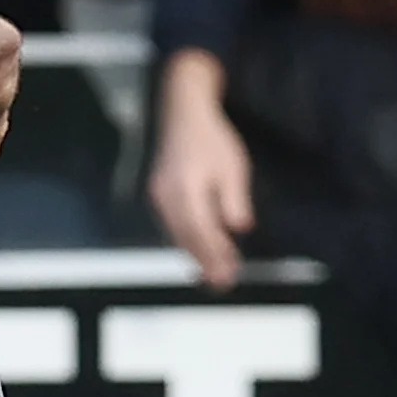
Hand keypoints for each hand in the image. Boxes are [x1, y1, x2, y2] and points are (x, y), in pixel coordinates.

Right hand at [148, 48, 251, 287]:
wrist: (182, 112)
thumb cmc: (211, 137)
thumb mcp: (233, 167)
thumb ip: (233, 200)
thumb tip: (238, 228)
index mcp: (186, 190)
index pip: (202, 231)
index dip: (216, 255)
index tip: (229, 274)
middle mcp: (167, 197)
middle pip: (186, 238)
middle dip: (205, 262)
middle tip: (221, 284)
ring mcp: (159, 196)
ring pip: (177, 234)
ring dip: (195, 255)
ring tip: (211, 274)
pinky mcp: (159, 194)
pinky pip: (172, 225)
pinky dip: (186, 240)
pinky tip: (197, 249)